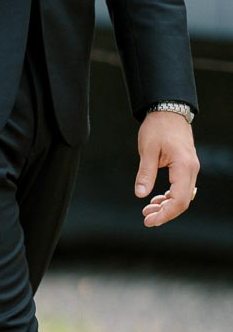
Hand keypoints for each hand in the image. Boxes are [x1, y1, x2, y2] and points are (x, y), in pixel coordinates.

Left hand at [135, 111, 199, 227]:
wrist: (168, 111)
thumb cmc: (158, 127)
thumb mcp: (147, 150)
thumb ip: (145, 173)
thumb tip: (140, 194)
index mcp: (183, 166)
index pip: (179, 200)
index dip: (165, 214)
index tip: (149, 220)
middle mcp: (191, 170)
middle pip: (183, 202)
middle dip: (165, 213)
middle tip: (146, 218)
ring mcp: (190, 169)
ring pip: (182, 196)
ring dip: (166, 205)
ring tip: (148, 210)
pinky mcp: (185, 167)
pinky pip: (181, 188)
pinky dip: (170, 196)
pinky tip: (156, 200)